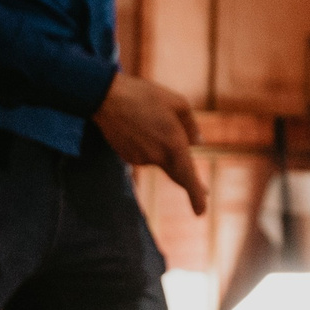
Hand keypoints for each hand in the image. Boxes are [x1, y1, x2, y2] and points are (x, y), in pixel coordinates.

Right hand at [91, 74, 206, 214]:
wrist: (106, 97)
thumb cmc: (145, 96)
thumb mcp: (177, 103)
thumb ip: (191, 125)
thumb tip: (198, 143)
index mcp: (174, 144)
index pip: (187, 177)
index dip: (196, 196)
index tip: (201, 213)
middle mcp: (157, 157)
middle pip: (177, 175)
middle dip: (190, 183)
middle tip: (204, 192)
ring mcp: (140, 159)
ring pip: (159, 159)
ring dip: (162, 147)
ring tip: (150, 119)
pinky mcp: (127, 157)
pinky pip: (145, 155)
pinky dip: (148, 145)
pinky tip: (139, 125)